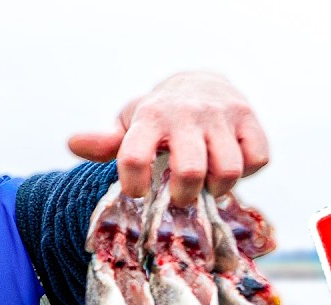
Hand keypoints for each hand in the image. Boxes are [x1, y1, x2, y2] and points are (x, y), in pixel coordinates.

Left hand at [68, 71, 268, 205]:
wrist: (201, 82)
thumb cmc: (160, 117)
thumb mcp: (131, 125)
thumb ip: (105, 142)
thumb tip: (73, 144)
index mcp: (150, 117)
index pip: (134, 155)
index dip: (134, 184)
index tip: (138, 193)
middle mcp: (186, 114)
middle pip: (189, 171)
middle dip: (183, 196)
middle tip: (179, 197)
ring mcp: (221, 116)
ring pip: (228, 169)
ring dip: (219, 188)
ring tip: (207, 186)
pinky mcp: (250, 119)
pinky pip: (257, 159)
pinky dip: (248, 172)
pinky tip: (231, 165)